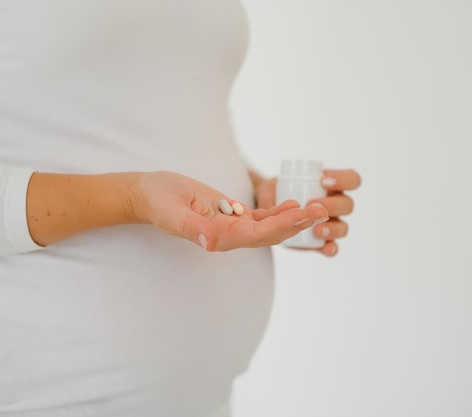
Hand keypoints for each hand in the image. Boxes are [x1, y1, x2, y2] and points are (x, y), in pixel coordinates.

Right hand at [131, 171, 328, 250]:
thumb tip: (209, 242)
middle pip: (270, 234)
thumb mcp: (171, 211)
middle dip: (297, 223)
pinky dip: (278, 212)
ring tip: (317, 207)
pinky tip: (294, 203)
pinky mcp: (230, 214)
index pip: (258, 235)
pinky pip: (260, 217)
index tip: (305, 214)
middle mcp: (229, 235)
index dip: (283, 226)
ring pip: (269, 226)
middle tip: (322, 209)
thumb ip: (189, 227)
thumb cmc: (157, 201)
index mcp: (219, 237)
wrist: (149, 195)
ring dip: (293, 218)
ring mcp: (231, 226)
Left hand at [253, 168, 360, 256]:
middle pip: (347, 204)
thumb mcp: (271, 188)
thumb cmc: (275, 193)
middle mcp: (335, 205)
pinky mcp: (322, 243)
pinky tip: (325, 248)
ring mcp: (331, 225)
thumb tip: (271, 206)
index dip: (343, 179)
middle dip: (332, 205)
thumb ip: (271, 195)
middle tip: (314, 205)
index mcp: (331, 186)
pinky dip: (331, 248)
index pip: (350, 179)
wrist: (266, 212)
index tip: (323, 181)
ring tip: (317, 230)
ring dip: (332, 228)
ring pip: (343, 227)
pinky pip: (333, 247)